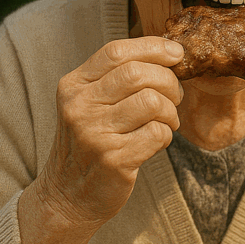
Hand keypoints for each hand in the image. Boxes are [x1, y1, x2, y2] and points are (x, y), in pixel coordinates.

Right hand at [36, 36, 184, 229]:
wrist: (68, 197)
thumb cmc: (90, 143)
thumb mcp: (90, 104)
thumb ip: (117, 78)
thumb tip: (169, 53)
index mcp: (73, 85)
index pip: (116, 52)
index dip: (152, 47)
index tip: (176, 53)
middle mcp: (79, 106)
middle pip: (138, 74)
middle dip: (169, 82)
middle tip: (175, 96)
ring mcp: (94, 133)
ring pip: (152, 102)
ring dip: (170, 111)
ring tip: (165, 122)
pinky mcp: (113, 159)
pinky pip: (157, 133)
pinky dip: (166, 135)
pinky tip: (156, 142)